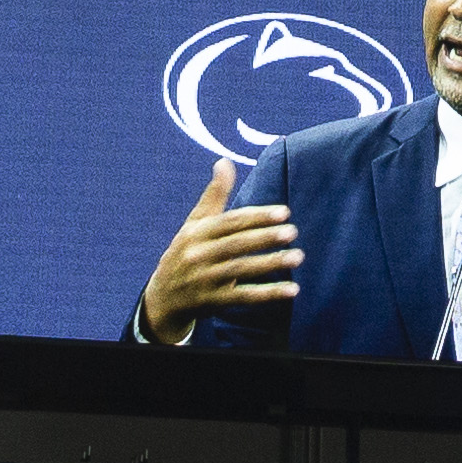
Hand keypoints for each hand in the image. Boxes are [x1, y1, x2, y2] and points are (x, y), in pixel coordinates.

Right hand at [136, 160, 298, 343]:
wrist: (163, 297)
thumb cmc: (186, 252)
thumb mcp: (194, 223)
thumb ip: (214, 195)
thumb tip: (224, 161)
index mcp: (197, 233)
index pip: (231, 222)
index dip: (257, 216)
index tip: (284, 212)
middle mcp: (199, 255)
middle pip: (236, 244)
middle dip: (265, 237)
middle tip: (293, 232)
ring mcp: (206, 280)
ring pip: (242, 270)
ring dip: (271, 264)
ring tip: (297, 257)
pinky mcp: (214, 301)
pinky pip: (244, 297)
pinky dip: (268, 294)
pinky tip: (292, 290)